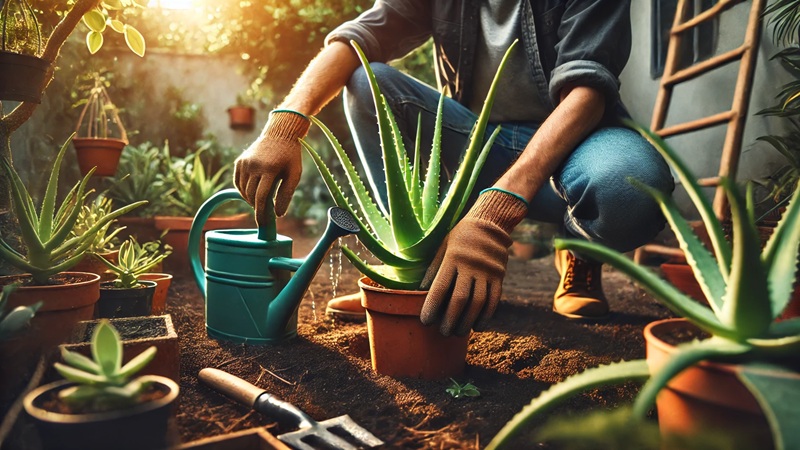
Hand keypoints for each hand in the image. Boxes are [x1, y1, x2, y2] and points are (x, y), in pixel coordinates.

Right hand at [233, 110, 309, 224]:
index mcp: (269, 169)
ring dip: (251, 199)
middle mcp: (253, 165)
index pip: (261, 197)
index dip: (261, 213)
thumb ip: (286, 194)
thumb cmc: (290, 156)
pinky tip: (253, 193)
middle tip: (266, 214)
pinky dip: (244, 191)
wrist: (280, 133)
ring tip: (262, 201)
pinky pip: (238, 182)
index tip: (263, 224)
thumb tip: (278, 215)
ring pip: (243, 190)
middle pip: (251, 196)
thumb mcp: (294, 174)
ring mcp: (244, 162)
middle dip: (257, 207)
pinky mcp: (239, 161)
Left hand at [420, 189, 527, 335]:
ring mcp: (487, 272)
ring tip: (459, 333)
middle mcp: (470, 266)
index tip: (426, 321)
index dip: (432, 307)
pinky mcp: (499, 276)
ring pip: (478, 303)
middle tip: (443, 333)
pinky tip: (477, 326)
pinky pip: (493, 300)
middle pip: (459, 299)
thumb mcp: (442, 246)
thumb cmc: (459, 237)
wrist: (490, 223)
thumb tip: (419, 291)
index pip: (440, 288)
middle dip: (450, 320)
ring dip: (467, 321)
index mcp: (452, 258)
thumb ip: (433, 269)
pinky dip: (486, 316)